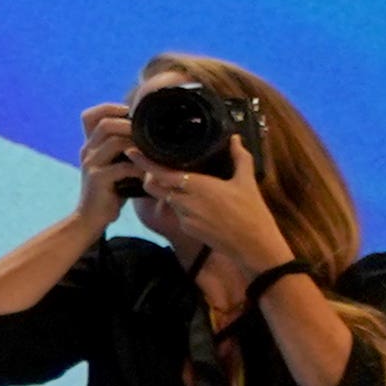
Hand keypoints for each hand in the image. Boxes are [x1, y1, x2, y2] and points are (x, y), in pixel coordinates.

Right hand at [74, 103, 141, 221]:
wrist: (91, 217)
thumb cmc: (109, 190)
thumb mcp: (113, 165)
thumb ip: (122, 150)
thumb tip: (148, 134)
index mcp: (90, 145)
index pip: (90, 116)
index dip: (109, 108)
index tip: (130, 112)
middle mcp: (87, 151)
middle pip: (105, 124)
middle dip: (129, 125)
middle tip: (148, 133)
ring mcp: (90, 164)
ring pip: (114, 142)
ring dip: (137, 145)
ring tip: (152, 152)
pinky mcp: (97, 179)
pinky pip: (122, 167)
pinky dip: (139, 167)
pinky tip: (148, 174)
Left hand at [134, 141, 291, 275]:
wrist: (254, 247)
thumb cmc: (252, 212)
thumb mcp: (247, 182)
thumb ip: (239, 157)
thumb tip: (235, 138)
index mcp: (197, 186)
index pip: (161, 173)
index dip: (144, 162)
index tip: (131, 152)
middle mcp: (185, 202)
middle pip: (155, 186)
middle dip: (150, 177)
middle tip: (154, 167)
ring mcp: (184, 217)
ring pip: (165, 199)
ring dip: (167, 191)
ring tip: (178, 183)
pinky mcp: (187, 229)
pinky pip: (177, 213)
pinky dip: (180, 205)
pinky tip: (193, 202)